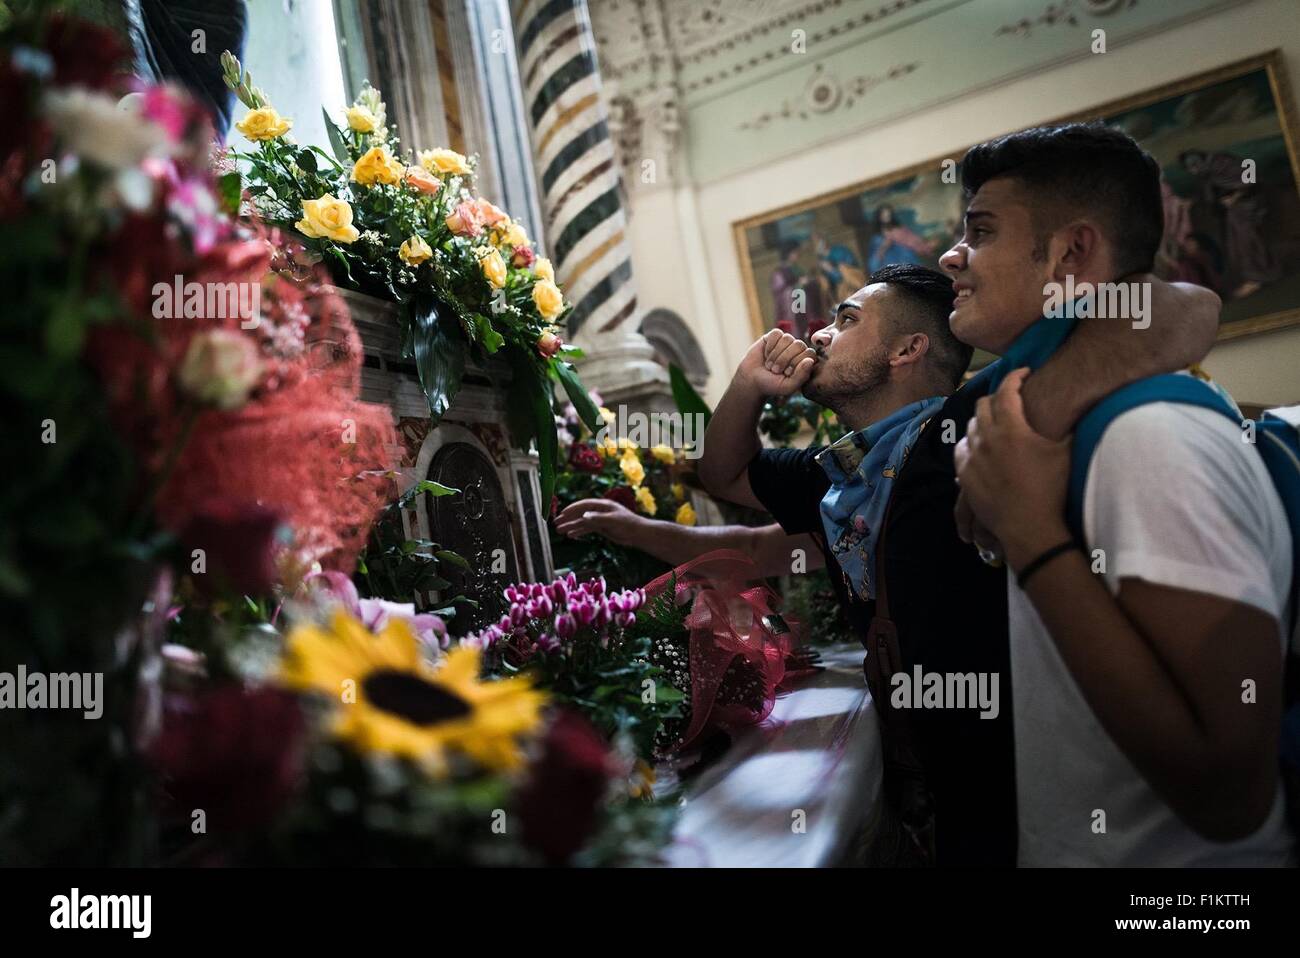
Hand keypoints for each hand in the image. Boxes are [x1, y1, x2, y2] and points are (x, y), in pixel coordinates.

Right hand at [553, 498, 646, 546]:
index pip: (584, 505)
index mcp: (603, 505)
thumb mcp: (613, 521)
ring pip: (582, 522)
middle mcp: (600, 511)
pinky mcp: (602, 527)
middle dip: (568, 518)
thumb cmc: (628, 524)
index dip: (572, 509)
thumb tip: (583, 517)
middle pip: (580, 513)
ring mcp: (600, 519)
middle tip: (556, 523)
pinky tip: (571, 535)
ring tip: (560, 531)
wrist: (638, 533)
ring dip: (571, 526)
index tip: (562, 514)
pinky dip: (579, 531)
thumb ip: (598, 518)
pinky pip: (587, 529)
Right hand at [738, 329, 816, 397]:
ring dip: (775, 354)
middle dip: (784, 359)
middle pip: (799, 345)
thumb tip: (810, 360)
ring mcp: (786, 342)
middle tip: (775, 370)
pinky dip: (769, 346)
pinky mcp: (774, 336)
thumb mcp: (788, 386)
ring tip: (769, 364)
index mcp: (805, 362)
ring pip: (787, 338)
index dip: (797, 363)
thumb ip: (801, 376)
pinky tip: (766, 354)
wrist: (751, 380)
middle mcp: (798, 350)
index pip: (810, 354)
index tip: (786, 373)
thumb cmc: (771, 385)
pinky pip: (776, 334)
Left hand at [955, 368, 1071, 568]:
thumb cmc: (1052, 489)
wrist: (1029, 526)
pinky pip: (962, 450)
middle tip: (1008, 397)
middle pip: (983, 405)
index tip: (1023, 373)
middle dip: (996, 396)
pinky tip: (979, 446)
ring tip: (994, 422)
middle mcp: (987, 438)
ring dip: (982, 420)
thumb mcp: (1066, 452)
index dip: (1015, 377)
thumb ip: (1070, 427)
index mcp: (1011, 428)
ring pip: (970, 427)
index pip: (1007, 391)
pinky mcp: (965, 475)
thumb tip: (1081, 407)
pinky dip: (970, 443)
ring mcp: (973, 457)